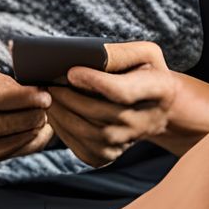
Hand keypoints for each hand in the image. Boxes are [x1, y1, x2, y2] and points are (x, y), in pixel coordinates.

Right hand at [0, 54, 53, 164]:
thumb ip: (8, 66)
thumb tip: (44, 81)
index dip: (24, 97)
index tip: (45, 96)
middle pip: (4, 120)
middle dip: (33, 112)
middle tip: (47, 103)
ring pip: (11, 138)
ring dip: (34, 126)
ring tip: (42, 113)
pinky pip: (12, 152)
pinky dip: (32, 140)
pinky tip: (39, 129)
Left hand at [45, 40, 176, 167]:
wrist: (157, 109)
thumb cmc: (146, 74)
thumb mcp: (145, 55)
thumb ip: (120, 54)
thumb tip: (83, 61)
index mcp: (159, 90)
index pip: (124, 92)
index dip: (95, 82)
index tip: (71, 72)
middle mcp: (146, 121)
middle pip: (101, 113)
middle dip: (70, 98)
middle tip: (50, 83)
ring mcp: (127, 141)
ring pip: (87, 132)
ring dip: (62, 114)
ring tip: (49, 97)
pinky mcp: (109, 155)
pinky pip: (80, 146)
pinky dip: (63, 130)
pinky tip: (57, 114)